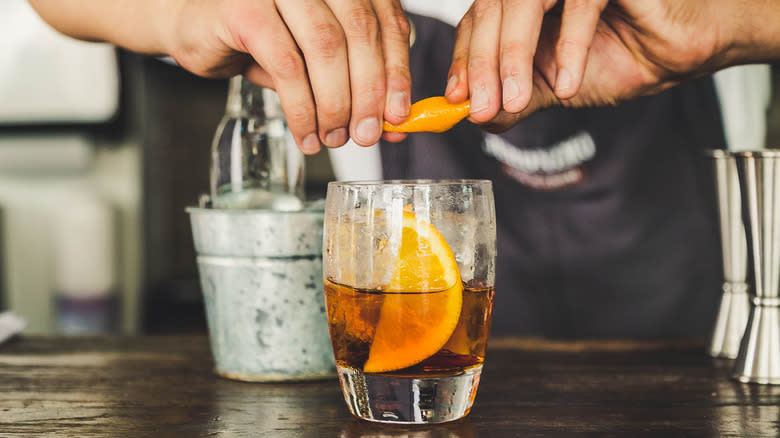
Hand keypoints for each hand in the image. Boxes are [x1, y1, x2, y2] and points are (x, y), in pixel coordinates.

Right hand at [28, 0, 411, 152]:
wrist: (193, 27)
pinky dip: (301, 108)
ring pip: (326, 48)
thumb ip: (355, 84)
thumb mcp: (316, 62)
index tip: (398, 114)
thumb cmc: (261, 42)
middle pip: (361, 32)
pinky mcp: (245, 8)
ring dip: (335, 103)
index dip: (397, 70)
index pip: (385, 20)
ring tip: (333, 137)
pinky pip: (287, 66)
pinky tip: (305, 133)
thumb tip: (392, 124)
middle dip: (368, 92)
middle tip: (366, 134)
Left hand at [444, 0, 742, 130]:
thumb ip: (513, 98)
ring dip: (514, 54)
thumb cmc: (623, 55)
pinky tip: (567, 85)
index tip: (458, 98)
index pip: (477, 20)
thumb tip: (475, 115)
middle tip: (484, 108)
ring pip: (523, 0)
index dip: (463, 58)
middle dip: (482, 63)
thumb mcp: (552, 86)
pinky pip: (579, 4)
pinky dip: (569, 47)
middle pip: (490, 9)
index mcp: (523, 4)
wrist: (680, 51)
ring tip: (516, 99)